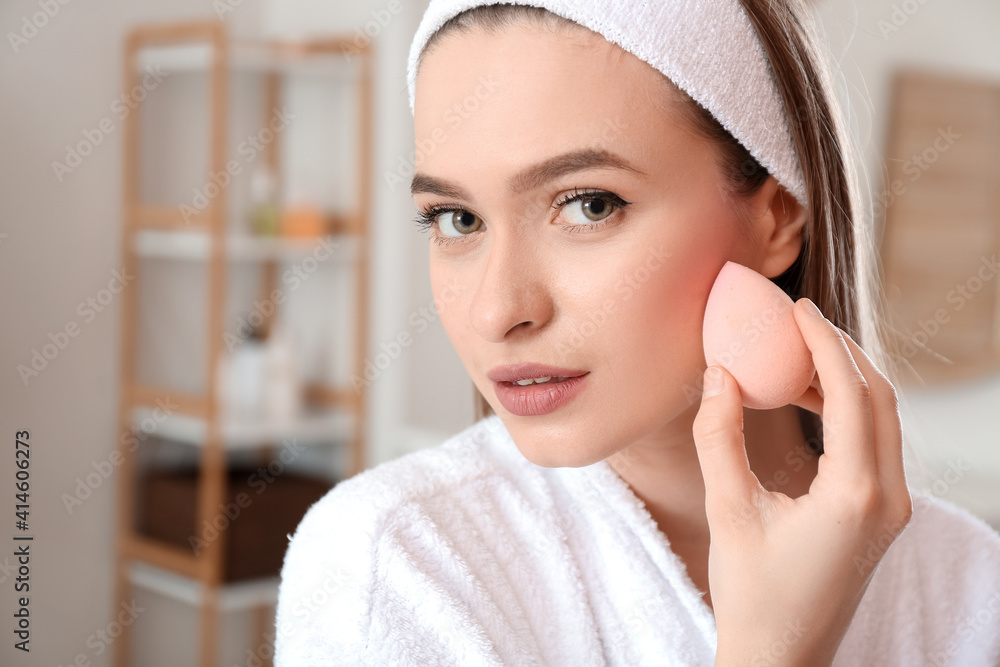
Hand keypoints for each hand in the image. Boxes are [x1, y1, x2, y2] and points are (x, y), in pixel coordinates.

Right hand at [692, 297, 912, 666]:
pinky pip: (875, 444)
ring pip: (883, 420)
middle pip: (882, 398)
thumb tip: (720, 373)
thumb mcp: (728, 509)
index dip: (824, 342)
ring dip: (846, 380)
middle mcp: (888, 498)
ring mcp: (891, 509)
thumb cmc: (753, 594)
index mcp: (857, 494)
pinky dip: (848, 411)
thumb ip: (719, 436)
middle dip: (842, 352)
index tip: (796, 308)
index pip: (852, 393)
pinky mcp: (880, 517)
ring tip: (796, 355)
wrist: (781, 657)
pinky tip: (807, 402)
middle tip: (798, 322)